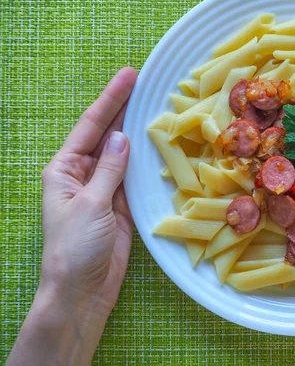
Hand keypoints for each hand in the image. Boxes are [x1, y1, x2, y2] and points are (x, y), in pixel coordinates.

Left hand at [41, 66, 136, 311]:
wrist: (83, 289)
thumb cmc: (75, 247)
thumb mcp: (90, 204)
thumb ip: (109, 170)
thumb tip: (122, 137)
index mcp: (64, 169)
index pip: (90, 126)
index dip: (111, 99)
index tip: (129, 76)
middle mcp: (83, 173)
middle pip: (106, 134)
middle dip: (123, 108)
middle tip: (144, 81)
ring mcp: (104, 188)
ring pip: (123, 153)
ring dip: (137, 131)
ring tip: (155, 106)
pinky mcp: (121, 203)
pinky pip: (134, 175)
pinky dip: (146, 159)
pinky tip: (158, 143)